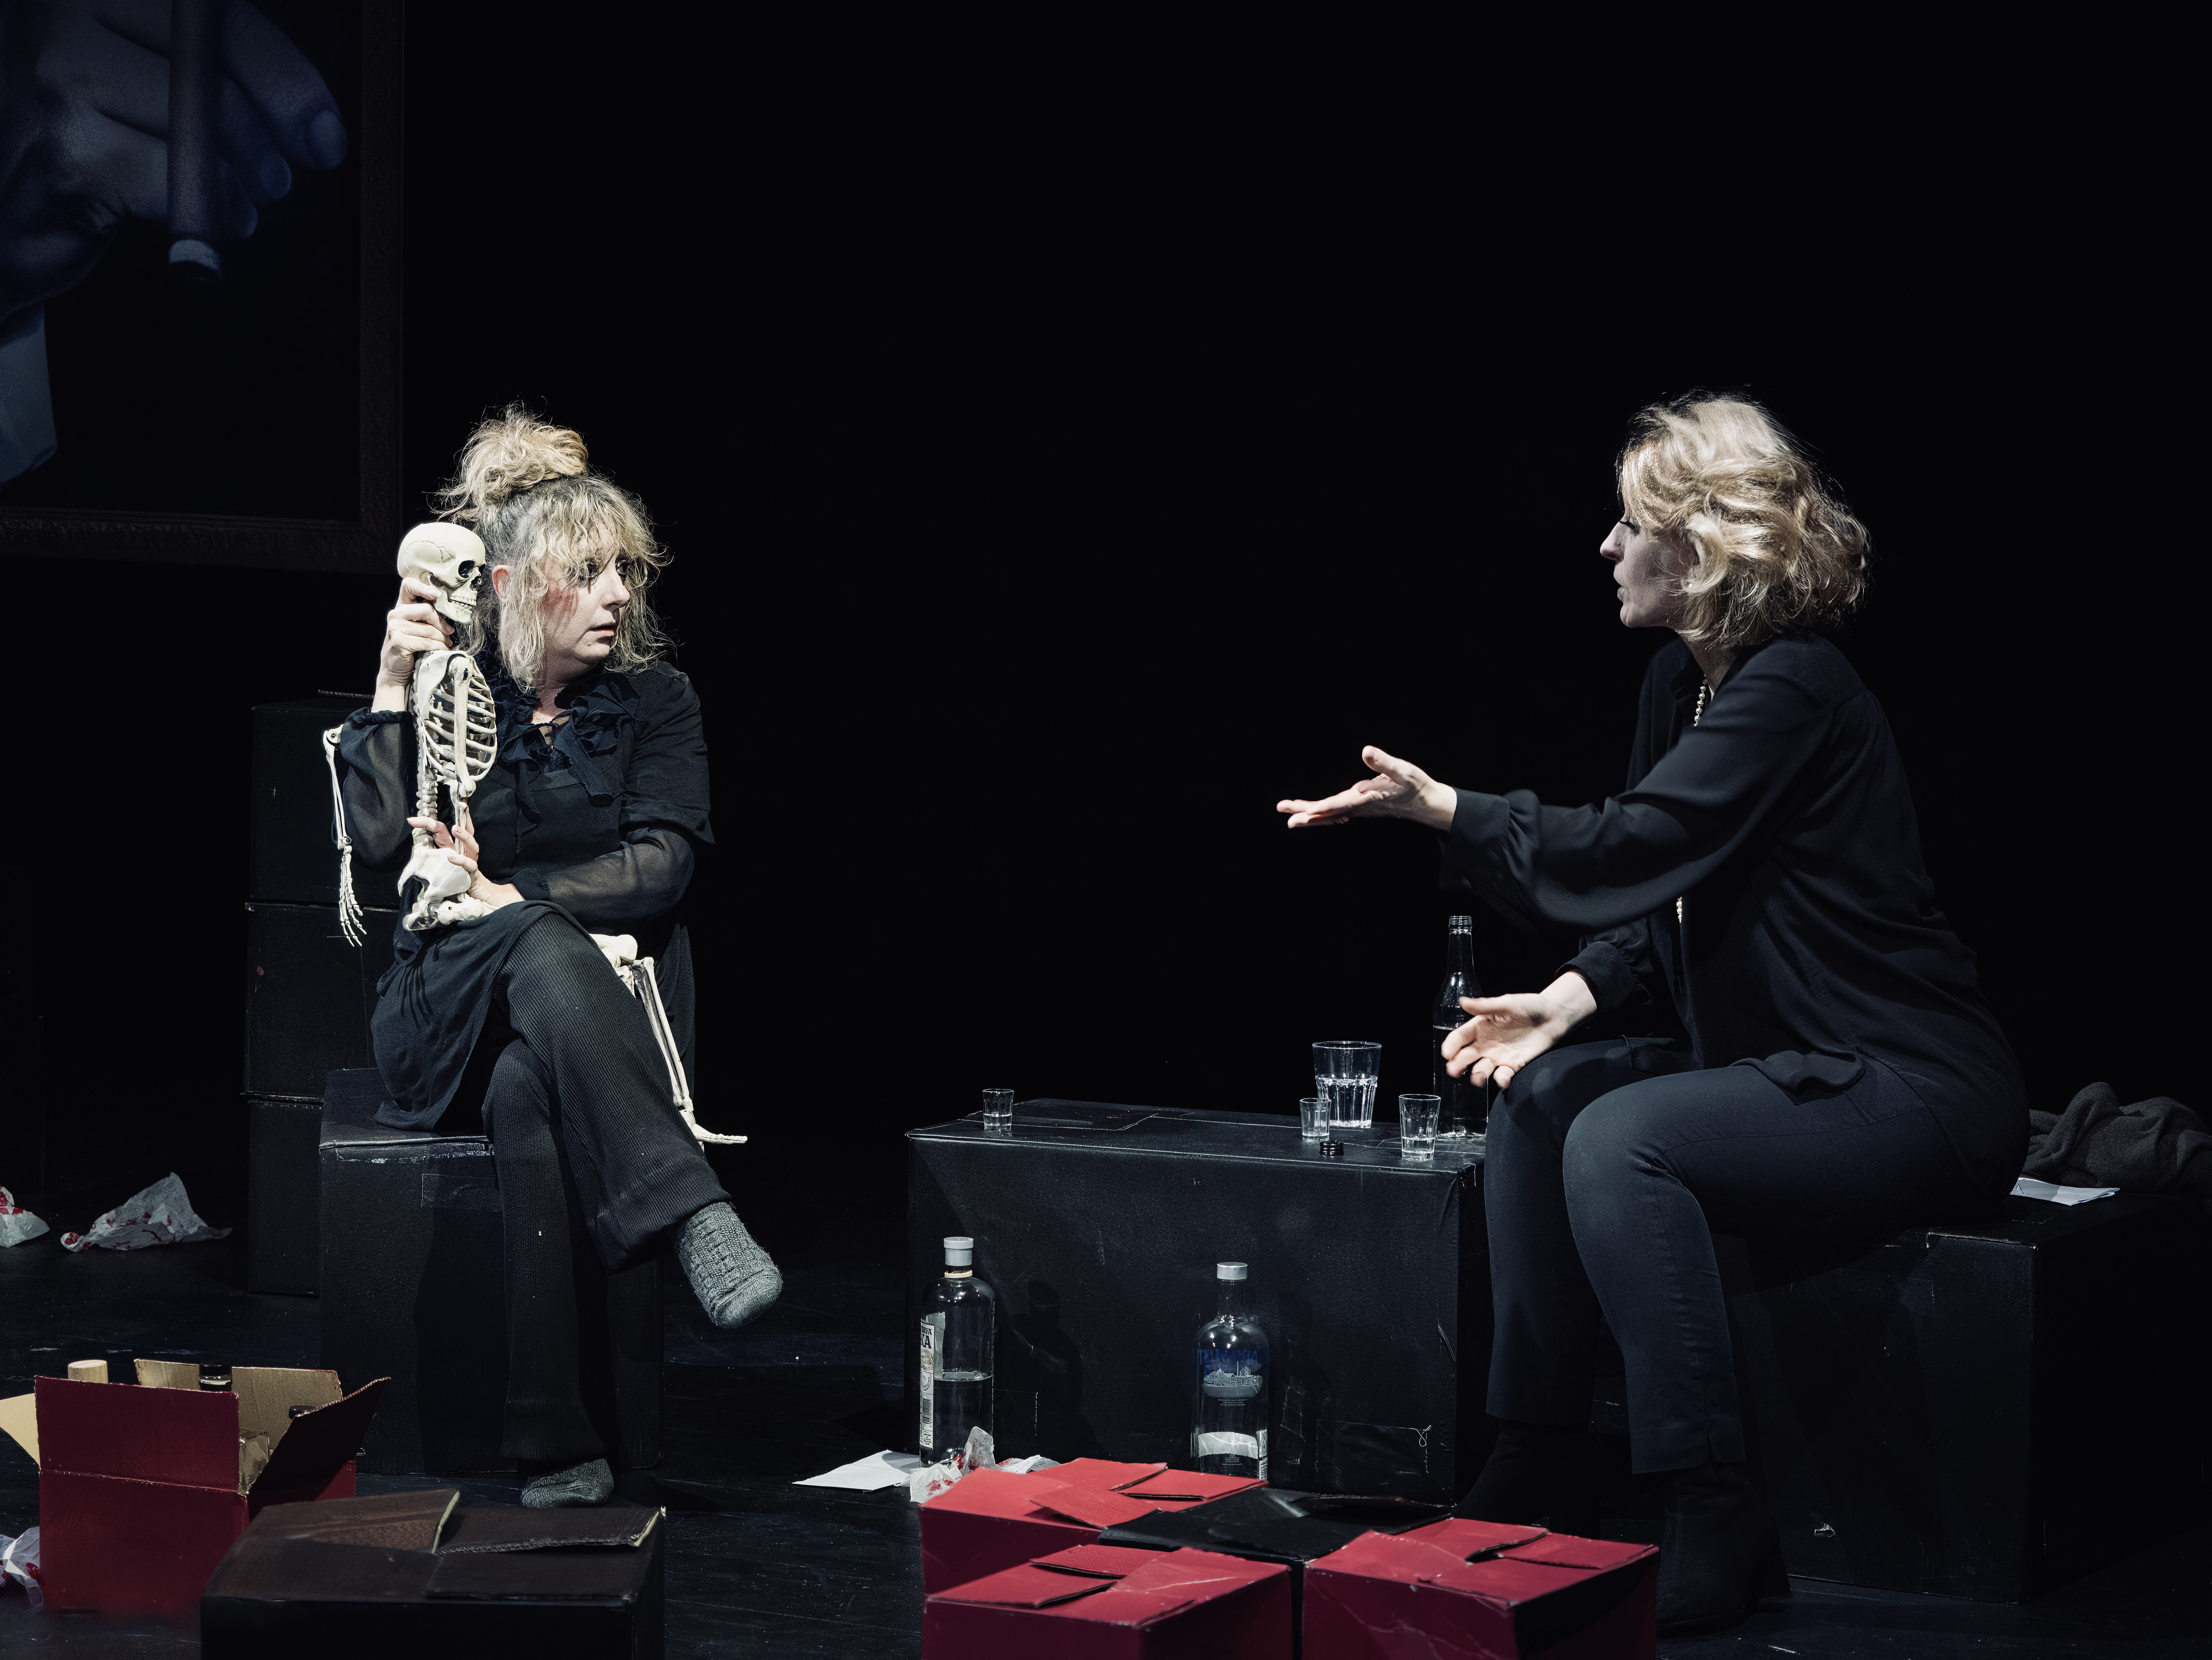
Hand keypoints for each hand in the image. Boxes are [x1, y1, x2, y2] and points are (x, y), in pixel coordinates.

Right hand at [0, 0, 346, 318]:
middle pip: (211, 68)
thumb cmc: (86, 138)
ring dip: (240, 178)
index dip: (284, 76)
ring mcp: (53, 75)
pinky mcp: (64, 148)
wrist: (8, 212)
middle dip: (265, 138)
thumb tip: (316, 124)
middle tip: (274, 179)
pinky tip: (204, 219)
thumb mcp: (143, 79)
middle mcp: (57, 11)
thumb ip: (210, 66)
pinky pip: (174, 177)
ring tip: (236, 200)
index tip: (324, 135)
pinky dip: (205, 206)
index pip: (212, 13)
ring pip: (199, 125)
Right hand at [374, 576, 454, 704]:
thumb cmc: (411, 647)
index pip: (408, 585)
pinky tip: (439, 650)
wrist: (395, 671)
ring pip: (430, 629)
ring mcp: (395, 628)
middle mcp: (395, 615)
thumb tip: (449, 612)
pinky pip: (427, 642)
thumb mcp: (417, 628)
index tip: (437, 595)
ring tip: (445, 644)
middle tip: (449, 632)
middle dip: (441, 623)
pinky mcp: (400, 641)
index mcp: (400, 607)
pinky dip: (438, 647)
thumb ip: (427, 617)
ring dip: (442, 639)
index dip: (424, 587)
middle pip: (427, 609)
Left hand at [407, 808, 520, 908]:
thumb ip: (428, 858)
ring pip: (471, 845)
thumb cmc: (454, 881)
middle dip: (463, 816)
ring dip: (464, 836)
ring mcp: (470, 861)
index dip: (427, 822)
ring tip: (455, 829)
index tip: (411, 820)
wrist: (475, 897)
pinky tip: (452, 858)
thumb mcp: (438, 867)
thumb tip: (412, 849)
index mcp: (451, 848)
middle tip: (460, 805)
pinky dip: (461, 861)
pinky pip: (469, 866)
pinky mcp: (472, 874)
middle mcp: (462, 851)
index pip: (441, 830)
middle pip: (465, 830)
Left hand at [1278, 745, 1454, 830]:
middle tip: (1284, 811)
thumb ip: (1384, 762)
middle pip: (1329, 811)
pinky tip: (1312, 816)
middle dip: (1307, 813)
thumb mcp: (1403, 770)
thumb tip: (1366, 751)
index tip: (1306, 811)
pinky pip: (1336, 814)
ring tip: (1290, 818)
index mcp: (1368, 797)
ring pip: (1331, 814)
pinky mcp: (1360, 808)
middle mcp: (1360, 806)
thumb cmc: (1415, 785)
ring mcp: (1359, 809)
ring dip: (1310, 816)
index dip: (1324, 807)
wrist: (1425, 803)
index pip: (1342, 803)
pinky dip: (1322, 816)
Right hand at [1439, 973, 1596, 1090]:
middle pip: (1466, 1056)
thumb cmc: (1530, 1006)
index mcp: (1480, 1026)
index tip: (1447, 1053)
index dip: (1452, 1045)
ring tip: (1477, 1079)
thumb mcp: (1507, 1003)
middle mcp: (1486, 1043)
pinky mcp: (1514, 1065)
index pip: (1460, 1037)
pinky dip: (1502, 1079)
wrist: (1554, 1017)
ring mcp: (1499, 1056)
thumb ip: (1485, 1006)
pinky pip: (1503, 1075)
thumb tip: (1462, 1002)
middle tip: (1453, 1070)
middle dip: (1457, 1064)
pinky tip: (1503, 1079)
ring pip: (1482, 1069)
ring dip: (1477, 1075)